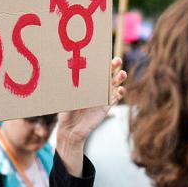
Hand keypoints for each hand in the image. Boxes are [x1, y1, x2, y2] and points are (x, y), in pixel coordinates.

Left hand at [56, 58, 126, 176]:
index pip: (94, 70)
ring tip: (122, 73)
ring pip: (114, 85)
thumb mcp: (66, 99)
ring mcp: (101, 98)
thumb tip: (69, 78)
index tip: (103, 56)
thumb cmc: (66, 113)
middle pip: (107, 75)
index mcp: (85, 84)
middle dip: (113, 67)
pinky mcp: (106, 107)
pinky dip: (120, 93)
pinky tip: (120, 90)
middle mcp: (95, 89)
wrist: (71, 130)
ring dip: (119, 78)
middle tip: (117, 61)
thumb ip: (70, 90)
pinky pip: (115, 98)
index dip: (99, 63)